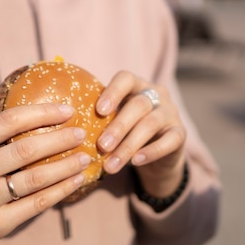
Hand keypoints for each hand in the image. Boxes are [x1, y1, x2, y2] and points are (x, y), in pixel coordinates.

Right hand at [0, 103, 88, 244]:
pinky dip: (60, 190)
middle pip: (25, 150)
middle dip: (60, 139)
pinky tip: (75, 180)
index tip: (67, 109)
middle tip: (81, 133)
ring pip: (35, 178)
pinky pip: (36, 203)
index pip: (8, 121)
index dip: (42, 113)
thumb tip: (40, 113)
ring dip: (66, 166)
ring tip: (85, 157)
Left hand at [95, 71, 185, 197]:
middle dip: (118, 126)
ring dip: (128, 145)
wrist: (157, 154)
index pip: (126, 78)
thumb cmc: (125, 132)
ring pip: (151, 124)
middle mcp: (156, 95)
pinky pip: (169, 141)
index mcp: (136, 86)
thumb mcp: (112, 120)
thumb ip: (97, 118)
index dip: (113, 92)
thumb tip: (64, 127)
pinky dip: (151, 152)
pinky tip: (135, 162)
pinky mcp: (180, 134)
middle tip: (101, 146)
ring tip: (111, 165)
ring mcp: (170, 113)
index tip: (98, 111)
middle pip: (138, 105)